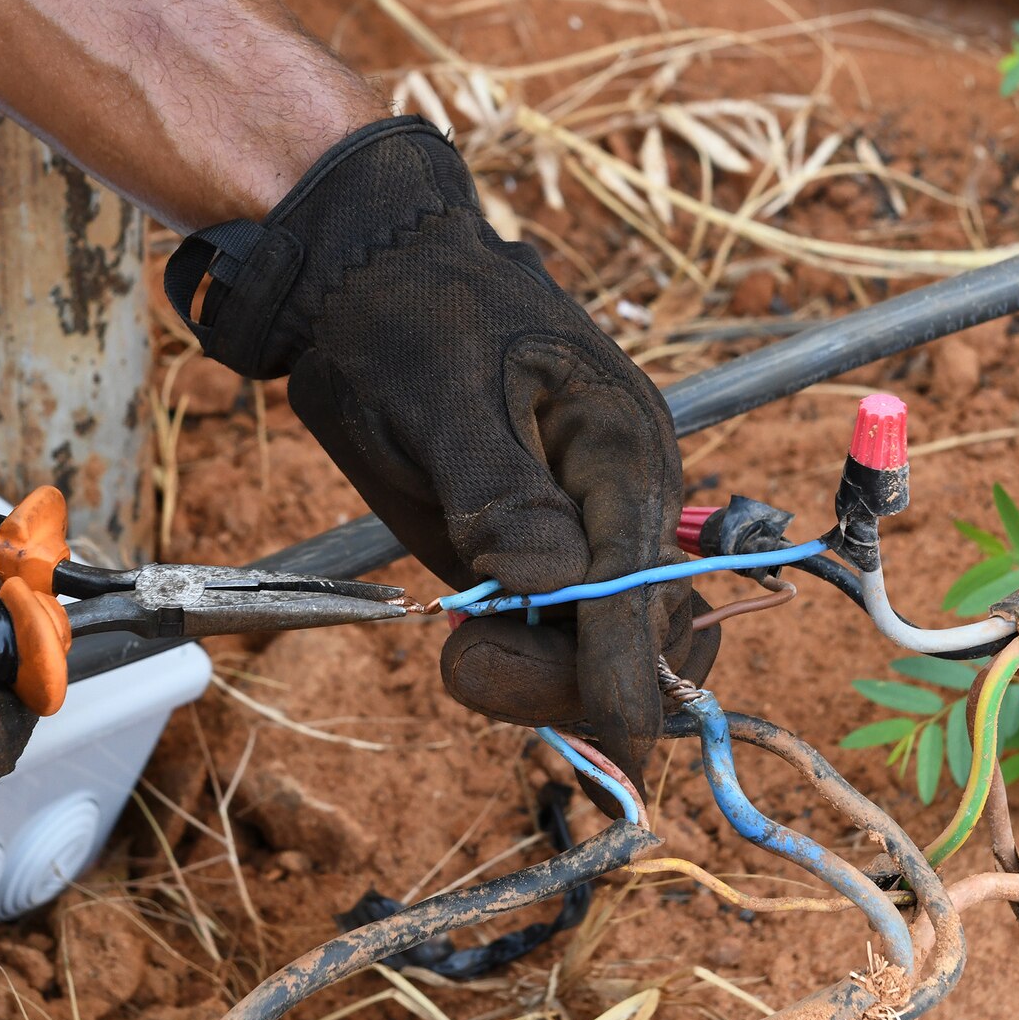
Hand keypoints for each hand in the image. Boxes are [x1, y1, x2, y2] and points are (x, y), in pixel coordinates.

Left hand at [164, 117, 715, 785]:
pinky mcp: (543, 552)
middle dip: (571, 678)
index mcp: (621, 450)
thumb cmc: (409, 322)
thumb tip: (552, 580)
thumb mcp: (441, 396)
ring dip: (542, 677)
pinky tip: (470, 643)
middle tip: (463, 666)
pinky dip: (527, 659)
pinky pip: (565, 635)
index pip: (643, 579)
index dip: (627, 663)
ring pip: (606, 646)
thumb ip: (497, 488)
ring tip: (458, 654)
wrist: (371, 285)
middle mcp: (622, 501)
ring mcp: (586, 531)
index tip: (613, 735)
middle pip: (647, 631)